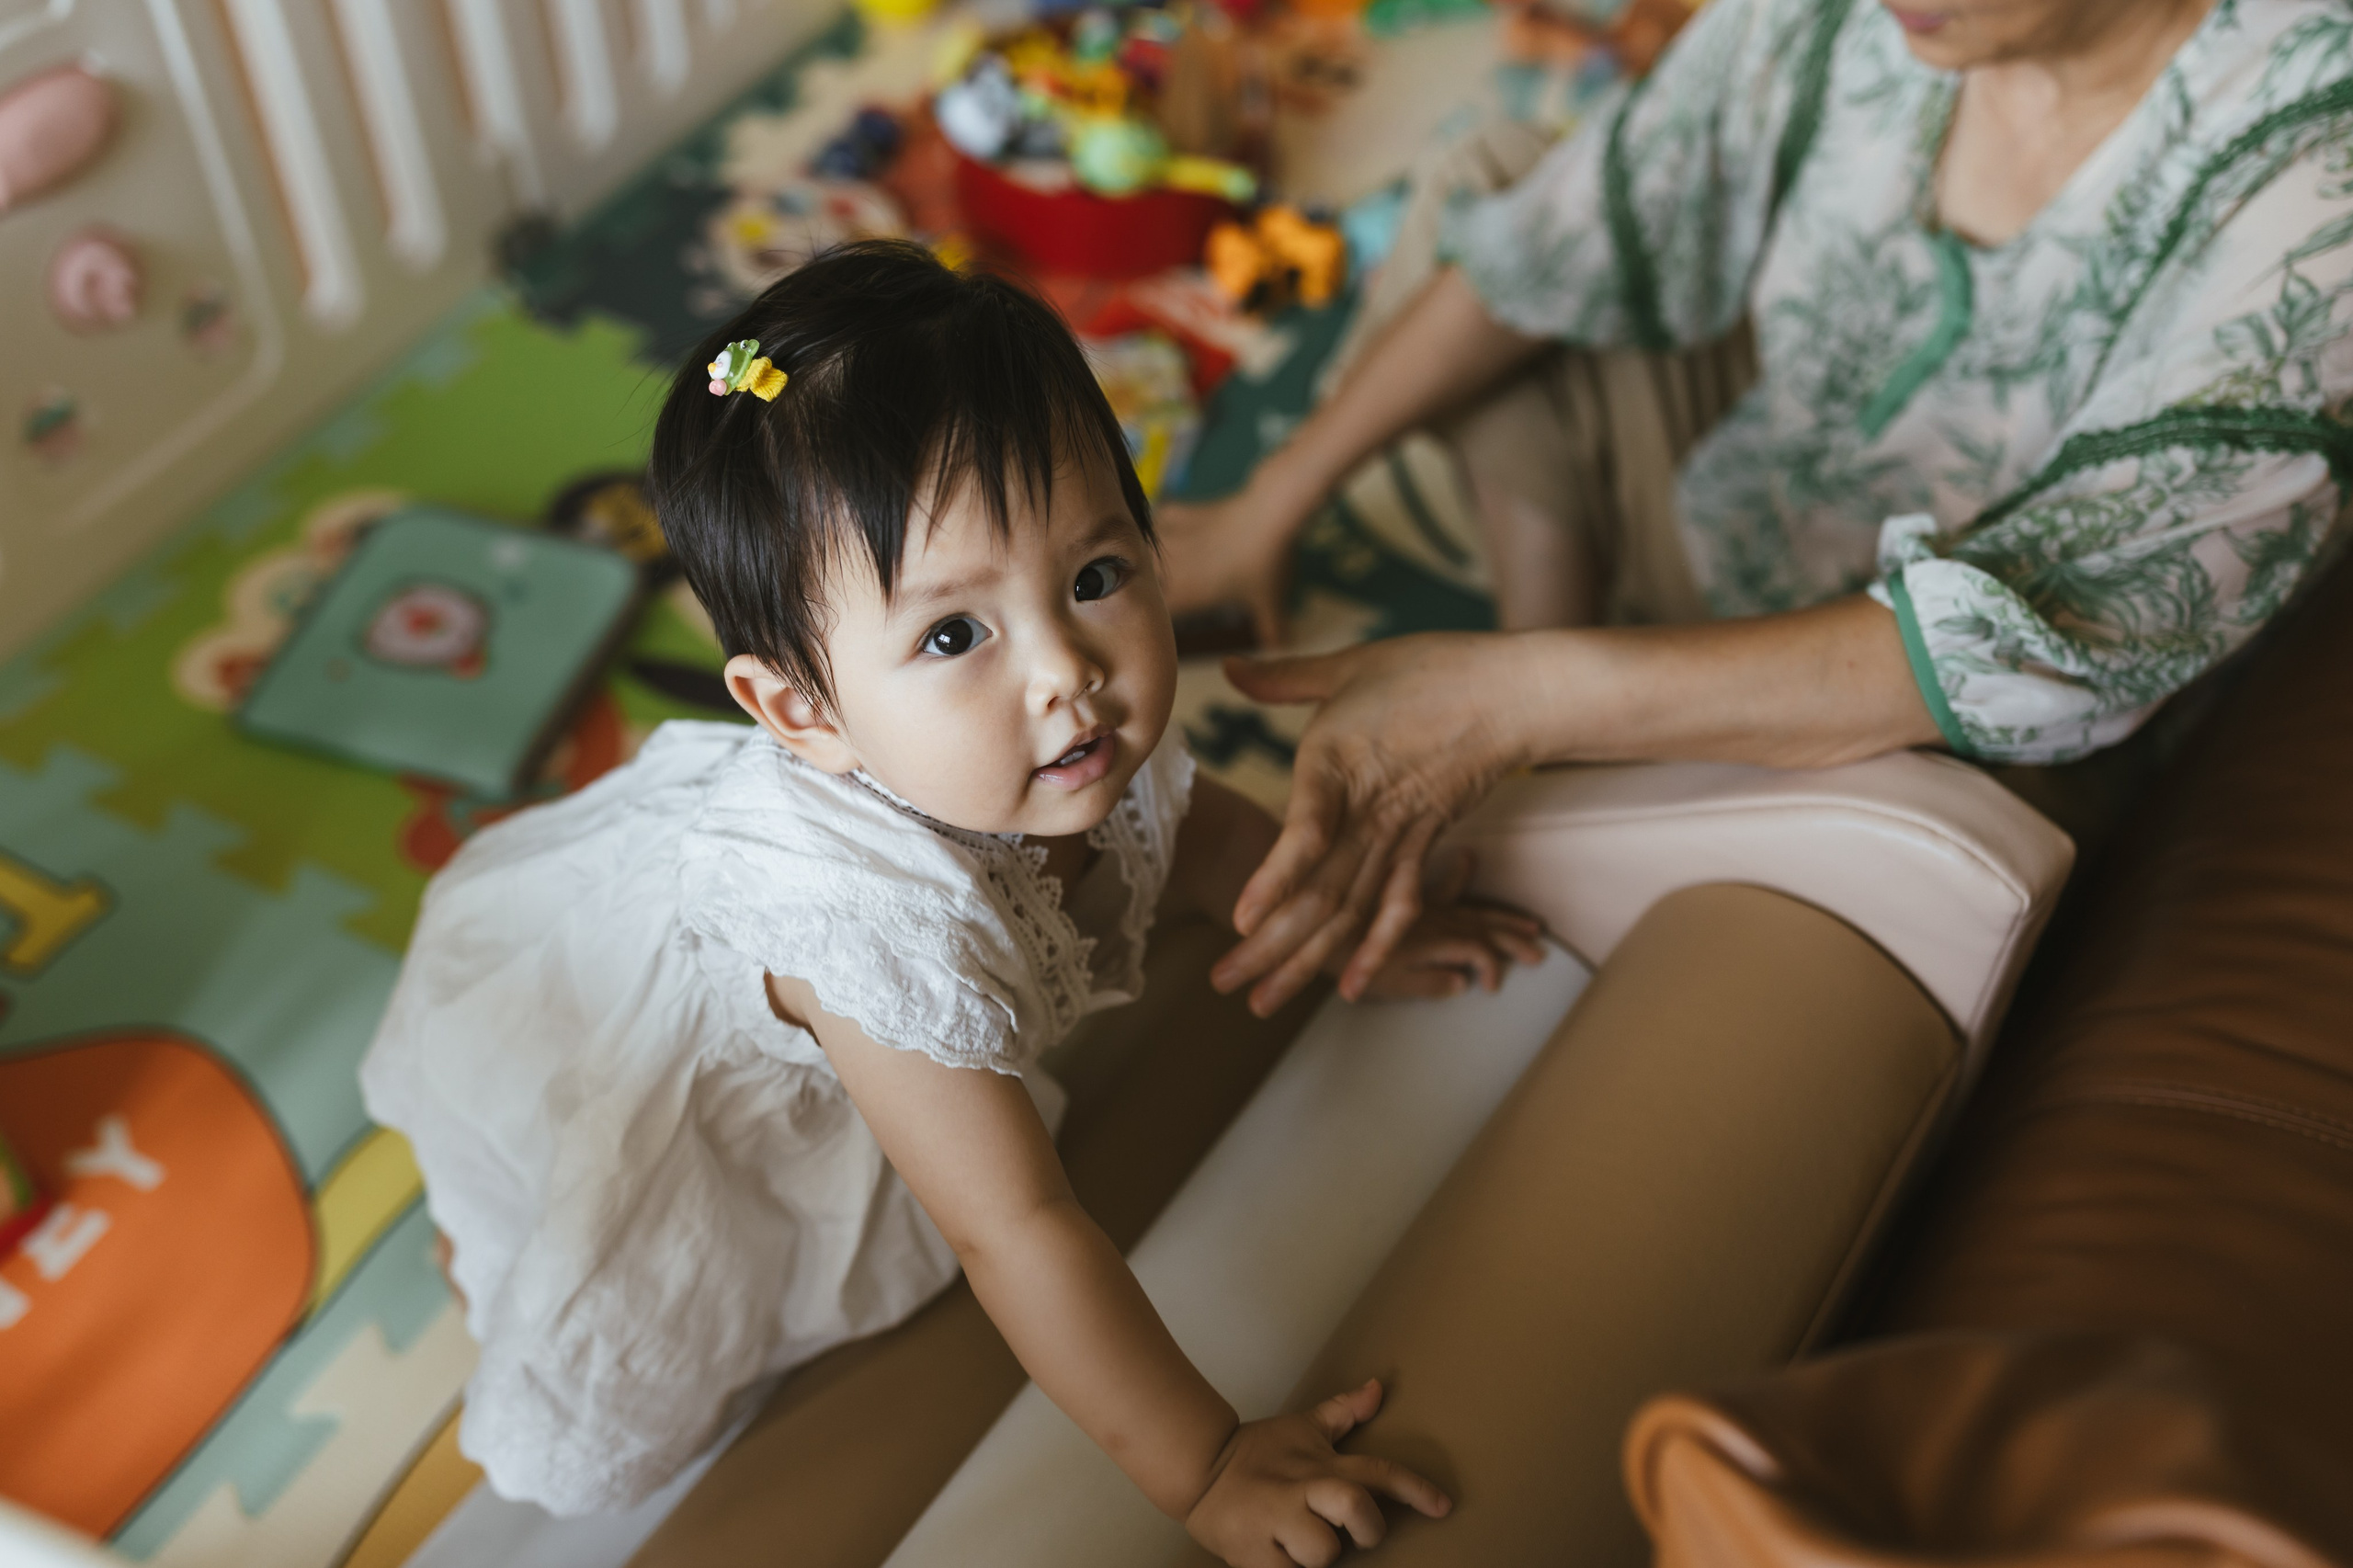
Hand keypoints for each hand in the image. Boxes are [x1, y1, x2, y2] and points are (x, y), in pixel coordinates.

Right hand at [1158, 488, 1305, 650]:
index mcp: (1187, 594)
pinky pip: (1162, 517)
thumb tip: (1280, 645)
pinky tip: (1168, 525)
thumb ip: (1272, 629)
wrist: (1265, 515)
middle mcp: (1172, 569)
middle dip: (1150, 590)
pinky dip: (1162, 522)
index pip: (1155, 615)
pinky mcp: (1184, 513)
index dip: (1156, 620)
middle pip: (1144, 585)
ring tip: (1159, 562)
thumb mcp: (1269, 601)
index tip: (1165, 621)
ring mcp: (1175, 538)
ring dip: (1149, 557)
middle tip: (1166, 593)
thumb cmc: (1264, 564)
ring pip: (1146, 551)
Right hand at [1185, 1379, 1450, 1567]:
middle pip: (1353, 1504)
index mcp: (1321, 1465)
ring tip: (1302, 1547)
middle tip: (1359, 1534)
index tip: (1443, 1506)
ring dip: (1319, 1556)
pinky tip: (1282, 1558)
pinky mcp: (1253, 1556)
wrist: (1198, 1469)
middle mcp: (1302, 1491)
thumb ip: (1343, 1412)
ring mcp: (1276, 1523)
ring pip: (1321, 1551)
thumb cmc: (1258, 1452)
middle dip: (1366, 1526)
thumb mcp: (1303, 1428)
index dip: (1414, 1489)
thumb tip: (1378, 1387)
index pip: (1377, 1472)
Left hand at [1210, 634, 1529, 1016]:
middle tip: (1224, 985)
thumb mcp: (1347, 665)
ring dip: (1307, 959)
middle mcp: (1365, 810)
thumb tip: (1230, 666)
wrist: (1512, 694)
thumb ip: (1284, 677)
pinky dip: (1377, 948)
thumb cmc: (1430, 669)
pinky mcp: (1422, 843)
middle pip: (1319, 892)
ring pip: (1349, 910)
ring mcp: (1398, 833)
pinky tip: (1350, 987)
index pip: (1304, 834)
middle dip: (1269, 945)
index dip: (1274, 880)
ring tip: (1264, 1001)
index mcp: (1335, 764)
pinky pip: (1398, 906)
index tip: (1243, 919)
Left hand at [1352, 853, 1547, 1000]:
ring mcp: (1419, 903)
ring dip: (1498, 916)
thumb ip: (1426, 981)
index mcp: (1430, 937)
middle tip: (1539, 947)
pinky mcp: (1403, 892)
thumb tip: (1462, 984)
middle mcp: (1430, 916)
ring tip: (1528, 923)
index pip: (1475, 949)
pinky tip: (1469, 860)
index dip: (1491, 966)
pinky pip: (1441, 885)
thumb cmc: (1342, 954)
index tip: (1494, 984)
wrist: (1311, 915)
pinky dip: (1459, 879)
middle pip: (1480, 924)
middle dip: (1509, 936)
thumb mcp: (1386, 977)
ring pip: (1469, 906)